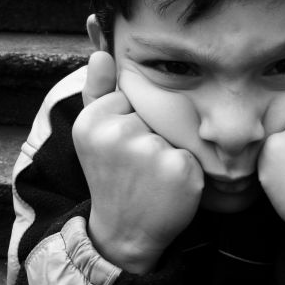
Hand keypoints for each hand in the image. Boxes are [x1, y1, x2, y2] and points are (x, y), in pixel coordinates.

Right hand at [73, 51, 203, 273]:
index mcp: (92, 120)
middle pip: (155, 113)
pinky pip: (192, 152)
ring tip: (151, 178)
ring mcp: (149, 151)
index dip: (132, 123)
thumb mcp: (94, 135)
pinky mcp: (179, 168)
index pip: (132, 98)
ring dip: (169, 152)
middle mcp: (117, 133)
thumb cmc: (111, 178)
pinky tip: (168, 188)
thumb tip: (101, 53)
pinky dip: (187, 170)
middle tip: (136, 167)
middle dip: (151, 136)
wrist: (123, 232)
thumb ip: (96, 91)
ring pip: (175, 132)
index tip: (120, 151)